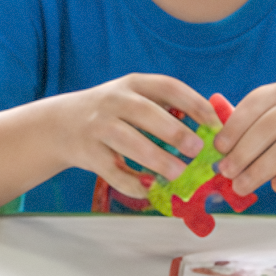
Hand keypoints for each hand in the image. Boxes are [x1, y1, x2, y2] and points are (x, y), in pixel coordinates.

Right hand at [49, 74, 216, 200]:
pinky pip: (112, 171)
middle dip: (174, 131)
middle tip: (198, 150)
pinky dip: (132, 183)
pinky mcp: (87, 153)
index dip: (194, 104)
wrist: (60, 125)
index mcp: (133, 84)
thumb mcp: (134, 98)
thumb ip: (167, 108)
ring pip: (128, 142)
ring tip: (179, 174)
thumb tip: (214, 128)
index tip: (215, 125)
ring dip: (157, 159)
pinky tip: (151, 191)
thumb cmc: (112, 113)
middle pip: (145, 113)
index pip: (168, 87)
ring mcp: (97, 126)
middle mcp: (113, 101)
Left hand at [215, 84, 275, 197]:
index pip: (252, 107)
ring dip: (258, 172)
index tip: (218, 149)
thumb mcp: (273, 118)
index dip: (232, 128)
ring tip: (240, 187)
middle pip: (265, 130)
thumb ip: (244, 121)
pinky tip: (275, 187)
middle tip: (224, 173)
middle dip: (241, 154)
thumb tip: (208, 115)